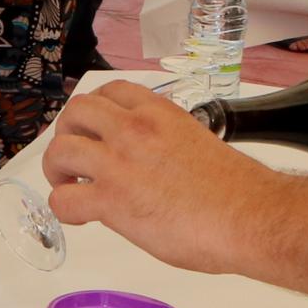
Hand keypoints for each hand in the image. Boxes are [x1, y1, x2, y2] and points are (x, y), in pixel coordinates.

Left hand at [43, 81, 280, 274]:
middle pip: (77, 111)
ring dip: (57, 168)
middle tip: (76, 156)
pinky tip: (81, 217)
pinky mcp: (112, 199)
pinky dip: (64, 208)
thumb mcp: (199, 142)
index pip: (111, 91)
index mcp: (159, 112)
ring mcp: (119, 162)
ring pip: (61, 149)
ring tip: (69, 185)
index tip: (97, 129)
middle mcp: (134, 129)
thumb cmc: (237, 191)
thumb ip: (168, 142)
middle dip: (69, 132)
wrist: (250, 216)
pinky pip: (64, 199)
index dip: (96, 111)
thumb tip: (156, 163)